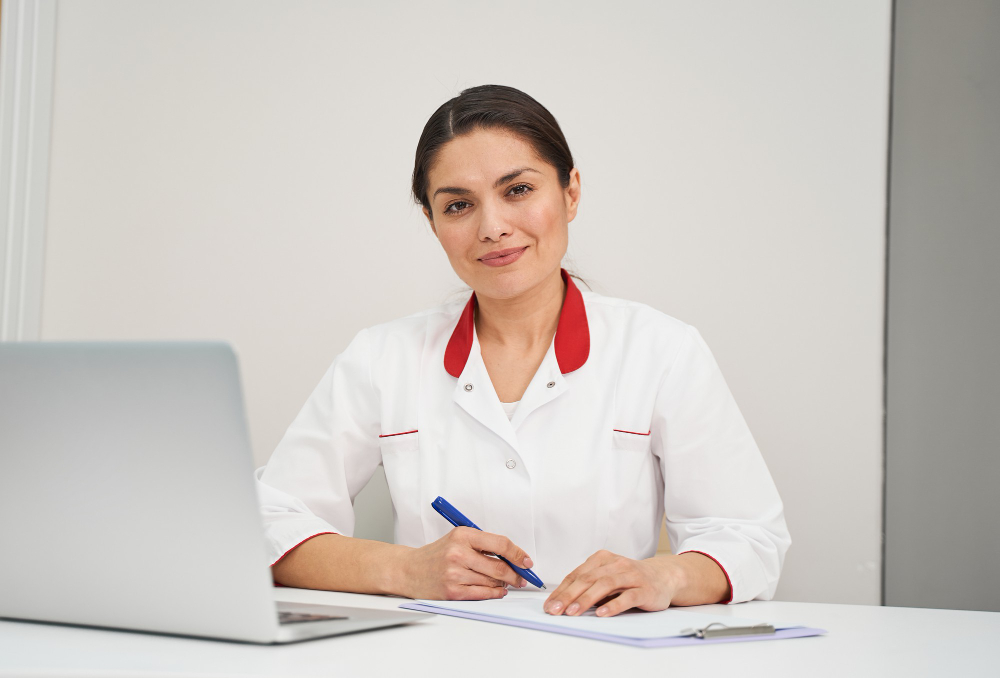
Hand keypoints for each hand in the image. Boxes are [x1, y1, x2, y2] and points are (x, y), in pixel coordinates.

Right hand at [400, 526, 533, 600]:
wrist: (408, 570)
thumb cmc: (436, 555)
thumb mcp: (458, 539)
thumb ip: (483, 545)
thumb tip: (514, 557)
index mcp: (463, 535)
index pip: (500, 544)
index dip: (518, 554)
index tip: (527, 562)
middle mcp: (458, 553)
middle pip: (499, 567)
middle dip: (516, 574)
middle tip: (522, 578)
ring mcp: (454, 573)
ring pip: (492, 582)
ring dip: (503, 584)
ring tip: (504, 583)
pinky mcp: (452, 591)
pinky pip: (483, 594)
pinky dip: (495, 594)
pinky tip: (498, 591)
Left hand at [543, 550, 682, 617]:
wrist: (664, 577)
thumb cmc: (631, 579)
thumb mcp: (607, 577)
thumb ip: (589, 585)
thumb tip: (563, 602)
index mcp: (602, 559)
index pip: (577, 575)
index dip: (561, 590)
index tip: (550, 604)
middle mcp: (616, 564)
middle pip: (588, 579)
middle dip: (569, 595)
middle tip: (556, 609)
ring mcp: (631, 575)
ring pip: (605, 585)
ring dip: (586, 599)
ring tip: (573, 612)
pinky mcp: (644, 589)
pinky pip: (627, 597)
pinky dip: (613, 605)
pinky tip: (602, 614)